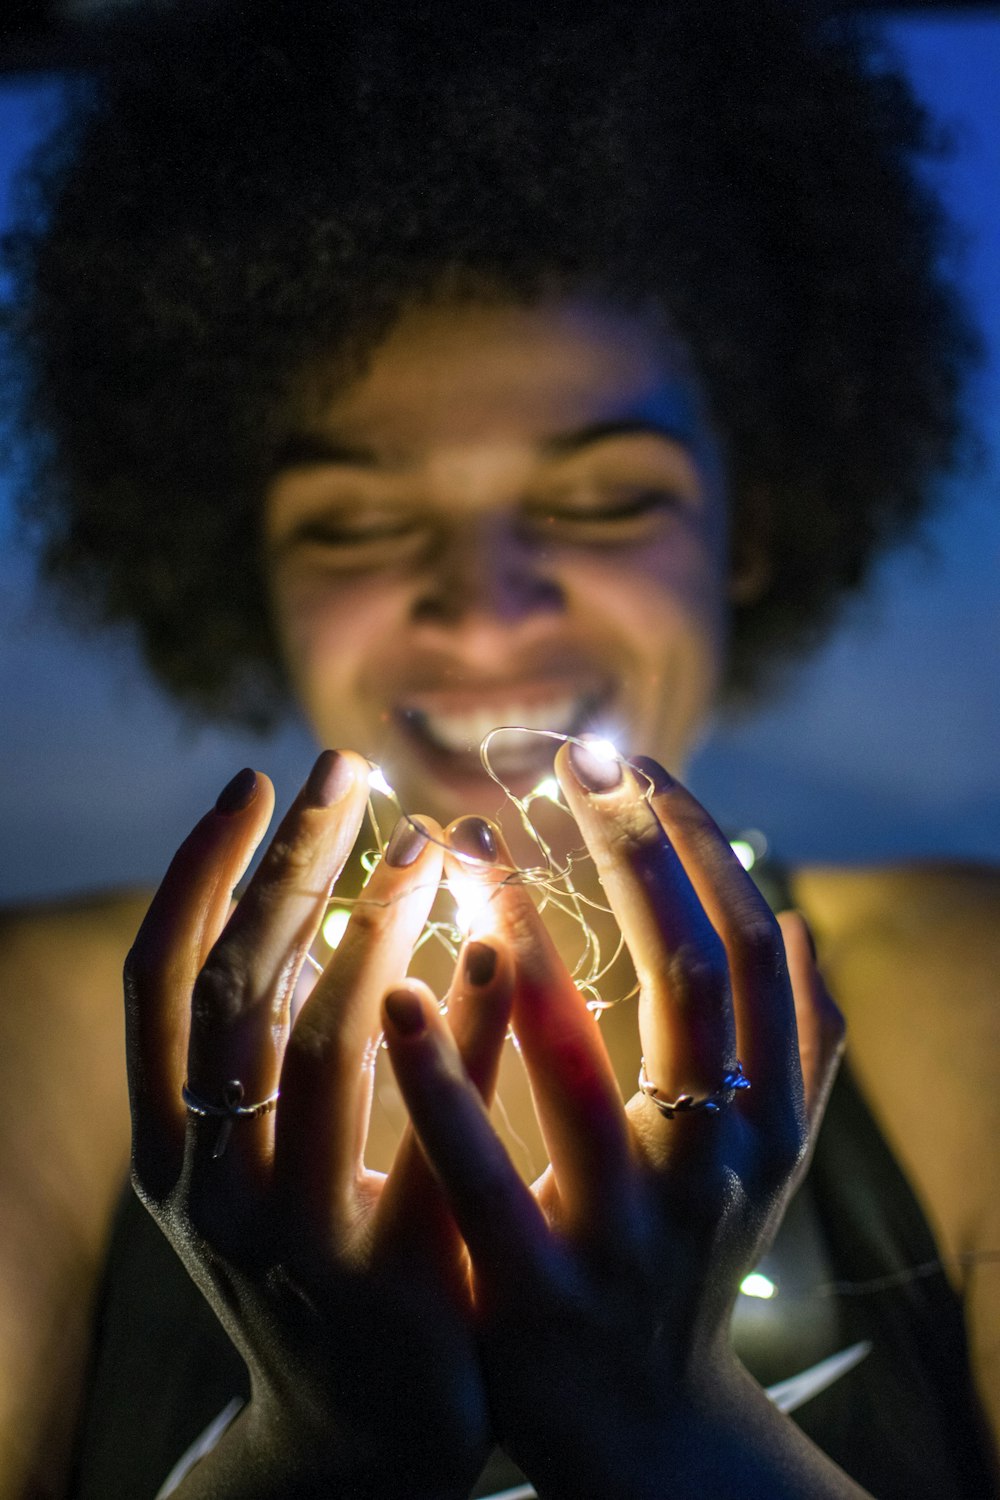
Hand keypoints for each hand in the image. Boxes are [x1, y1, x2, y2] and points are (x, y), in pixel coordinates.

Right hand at [124, 751, 511, 1499]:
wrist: (357, 1435)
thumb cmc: (319, 1261)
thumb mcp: (260, 1160)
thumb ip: (267, 1052)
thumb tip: (305, 890)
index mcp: (171, 1146)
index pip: (159, 983)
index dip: (198, 873)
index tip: (257, 779)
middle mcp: (211, 1185)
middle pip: (235, 995)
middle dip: (291, 869)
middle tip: (349, 769)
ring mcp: (293, 1236)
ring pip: (320, 1050)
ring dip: (374, 928)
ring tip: (431, 837)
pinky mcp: (387, 1280)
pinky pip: (433, 1131)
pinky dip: (466, 1028)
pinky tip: (504, 943)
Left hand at [383, 746, 856, 1499]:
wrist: (651, 1430)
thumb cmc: (687, 1256)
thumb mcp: (758, 1155)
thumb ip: (783, 1043)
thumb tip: (785, 909)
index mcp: (771, 1114)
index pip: (751, 943)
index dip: (697, 840)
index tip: (631, 760)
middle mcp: (720, 1161)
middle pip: (691, 971)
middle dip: (634, 847)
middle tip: (570, 759)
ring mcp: (635, 1230)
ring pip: (587, 1059)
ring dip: (527, 937)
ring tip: (467, 844)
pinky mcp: (546, 1294)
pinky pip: (487, 1172)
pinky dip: (442, 1077)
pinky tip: (393, 992)